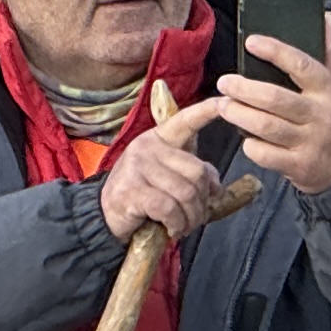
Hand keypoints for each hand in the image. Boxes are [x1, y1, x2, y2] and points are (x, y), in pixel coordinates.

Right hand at [99, 84, 228, 244]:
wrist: (105, 214)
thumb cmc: (142, 195)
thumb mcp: (166, 177)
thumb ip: (191, 173)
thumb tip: (217, 186)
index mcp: (159, 138)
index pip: (185, 121)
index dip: (206, 112)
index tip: (225, 102)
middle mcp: (147, 147)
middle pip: (197, 171)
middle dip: (204, 201)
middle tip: (199, 216)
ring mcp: (138, 167)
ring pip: (186, 193)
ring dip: (192, 217)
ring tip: (186, 226)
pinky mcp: (132, 190)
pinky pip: (169, 208)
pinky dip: (177, 224)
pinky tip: (173, 229)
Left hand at [215, 33, 330, 197]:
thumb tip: (324, 20)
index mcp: (330, 91)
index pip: (301, 65)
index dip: (275, 52)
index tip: (252, 42)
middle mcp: (320, 116)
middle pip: (275, 99)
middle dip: (244, 89)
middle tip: (224, 82)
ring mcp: (310, 142)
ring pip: (266, 126)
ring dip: (240, 115)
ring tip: (224, 106)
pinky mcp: (299, 166)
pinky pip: (267, 155)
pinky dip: (251, 145)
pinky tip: (244, 137)